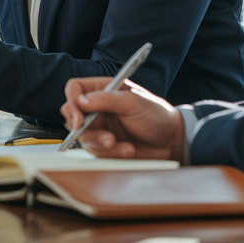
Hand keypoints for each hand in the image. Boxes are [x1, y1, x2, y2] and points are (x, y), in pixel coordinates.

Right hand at [59, 78, 185, 160]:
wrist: (171, 141)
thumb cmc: (157, 115)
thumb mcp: (133, 102)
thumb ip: (106, 99)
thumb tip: (81, 100)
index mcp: (103, 89)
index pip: (75, 89)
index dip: (72, 100)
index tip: (80, 116)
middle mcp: (98, 107)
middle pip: (72, 115)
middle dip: (83, 128)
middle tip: (101, 135)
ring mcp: (100, 127)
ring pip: (82, 136)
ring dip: (100, 143)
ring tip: (118, 143)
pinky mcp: (104, 145)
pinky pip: (95, 151)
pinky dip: (111, 153)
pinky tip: (128, 149)